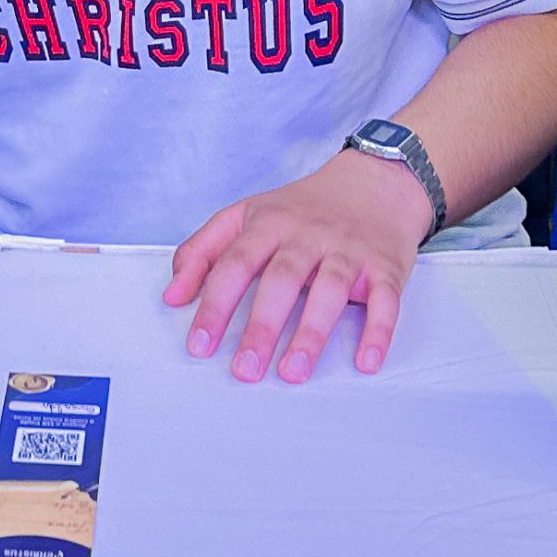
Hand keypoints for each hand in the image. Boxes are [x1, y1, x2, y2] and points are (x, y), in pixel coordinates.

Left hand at [164, 149, 434, 382]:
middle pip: (281, 279)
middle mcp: (308, 235)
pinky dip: (378, 331)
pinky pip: (385, 300)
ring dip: (312, 333)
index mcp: (269, 223)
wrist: (373, 184)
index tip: (199, 345)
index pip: (235, 264)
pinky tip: (365, 362)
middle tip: (245, 370)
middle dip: (262, 326)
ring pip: (330, 290)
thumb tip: (172, 296)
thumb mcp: (246, 215)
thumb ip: (203, 251)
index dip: (215, 304)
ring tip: (293, 372)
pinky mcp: (385, 267)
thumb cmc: (302, 209)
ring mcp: (349, 250)